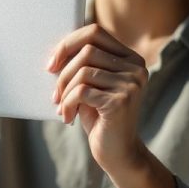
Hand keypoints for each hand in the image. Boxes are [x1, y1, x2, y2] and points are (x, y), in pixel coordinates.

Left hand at [48, 24, 148, 173]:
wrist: (118, 154)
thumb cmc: (100, 117)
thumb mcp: (93, 85)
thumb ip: (84, 63)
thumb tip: (57, 47)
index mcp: (131, 58)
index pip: (95, 33)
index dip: (69, 43)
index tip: (52, 63)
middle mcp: (136, 68)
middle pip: (87, 51)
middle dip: (63, 73)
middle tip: (55, 94)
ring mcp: (131, 84)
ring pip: (83, 72)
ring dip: (65, 92)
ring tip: (62, 107)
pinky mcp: (121, 101)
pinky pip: (82, 91)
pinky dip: (67, 104)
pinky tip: (67, 117)